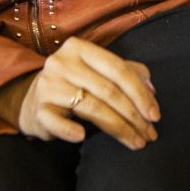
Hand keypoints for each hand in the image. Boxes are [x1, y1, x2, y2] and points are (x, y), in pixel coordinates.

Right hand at [0, 37, 159, 149]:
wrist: (34, 100)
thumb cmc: (74, 84)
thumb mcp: (98, 72)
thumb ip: (127, 73)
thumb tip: (151, 88)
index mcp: (79, 48)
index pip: (117, 69)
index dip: (139, 92)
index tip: (155, 115)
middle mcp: (61, 62)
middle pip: (107, 90)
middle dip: (133, 115)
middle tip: (149, 134)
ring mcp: (48, 85)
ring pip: (91, 107)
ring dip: (118, 128)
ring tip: (135, 142)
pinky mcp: (38, 109)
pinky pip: (57, 122)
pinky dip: (70, 130)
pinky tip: (83, 137)